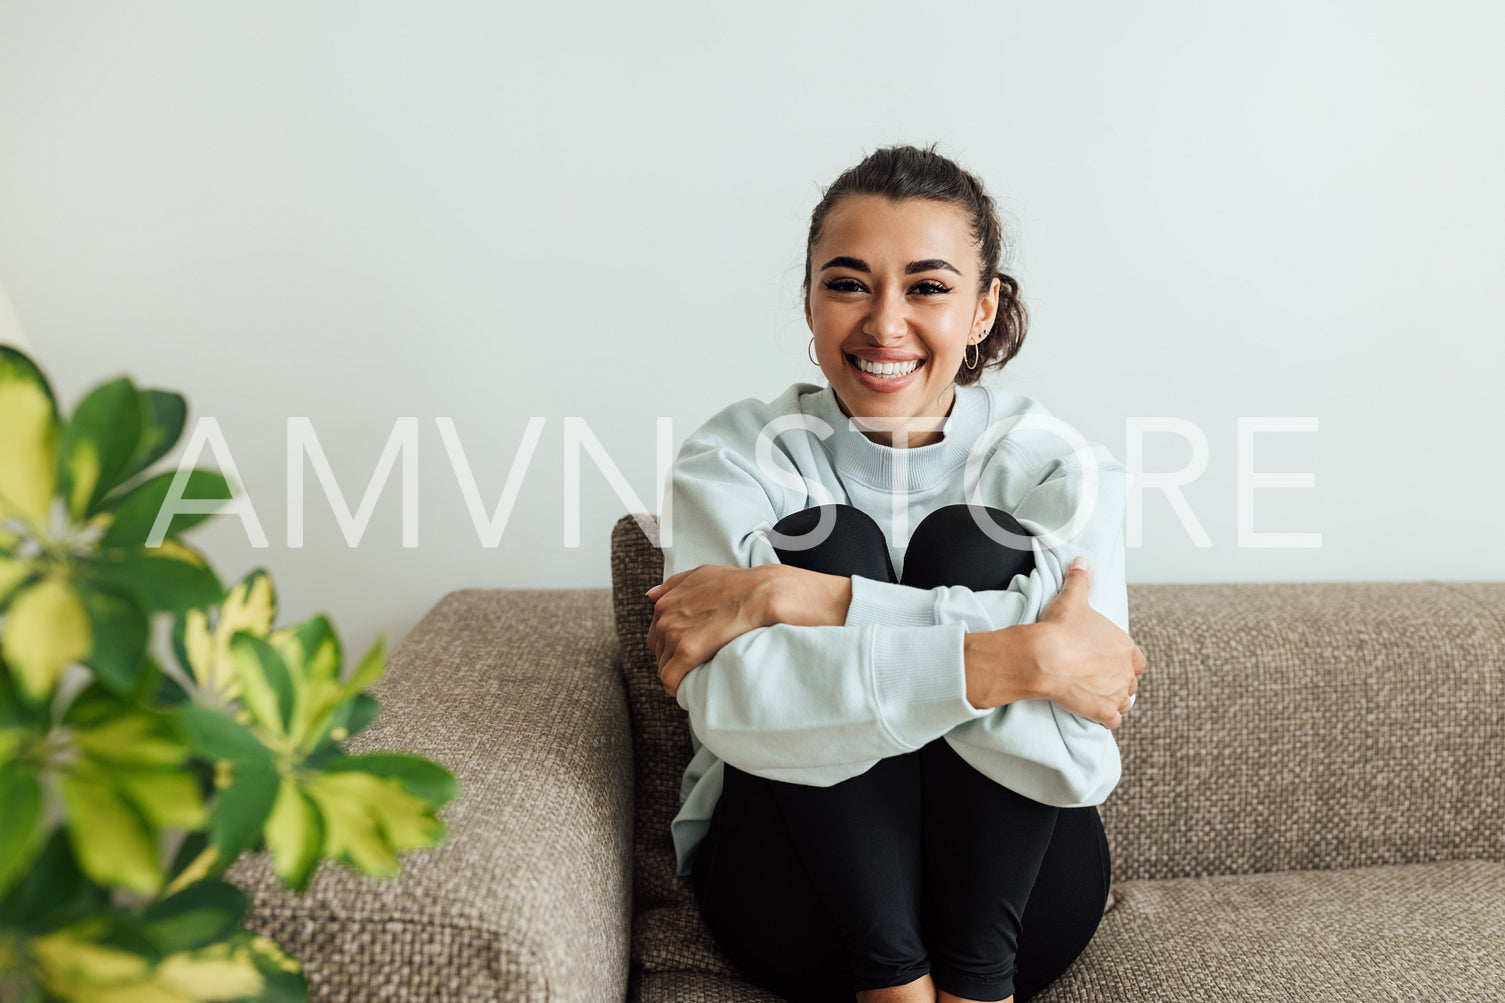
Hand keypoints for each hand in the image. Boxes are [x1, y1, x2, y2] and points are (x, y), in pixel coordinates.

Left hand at [647, 564, 778, 698]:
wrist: (758, 594)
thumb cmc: (736, 583)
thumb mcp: (700, 574)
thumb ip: (673, 585)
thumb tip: (651, 595)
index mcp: (665, 603)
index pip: (656, 636)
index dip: (672, 647)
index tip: (689, 653)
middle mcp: (664, 619)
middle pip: (659, 653)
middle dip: (674, 661)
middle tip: (696, 666)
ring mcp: (673, 635)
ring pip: (664, 667)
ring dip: (678, 675)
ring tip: (697, 678)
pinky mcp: (686, 651)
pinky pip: (670, 679)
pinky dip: (677, 687)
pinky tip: (690, 689)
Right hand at [1029, 558, 1145, 729]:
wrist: (1044, 657)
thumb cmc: (1060, 628)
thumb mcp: (1072, 599)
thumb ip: (1080, 580)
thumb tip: (1080, 561)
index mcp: (1126, 647)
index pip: (1137, 660)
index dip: (1125, 662)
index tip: (1109, 662)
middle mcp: (1127, 672)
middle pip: (1130, 683)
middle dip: (1117, 682)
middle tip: (1097, 679)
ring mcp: (1116, 694)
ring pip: (1123, 703)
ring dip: (1113, 701)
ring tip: (1095, 696)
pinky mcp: (1103, 713)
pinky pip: (1113, 721)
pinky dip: (1105, 719)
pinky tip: (1093, 713)